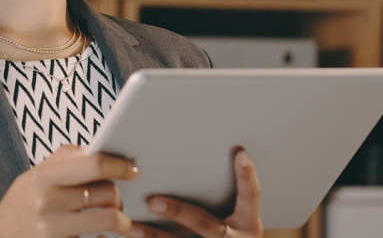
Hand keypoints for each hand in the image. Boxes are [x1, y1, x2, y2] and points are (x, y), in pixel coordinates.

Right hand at [0, 145, 142, 237]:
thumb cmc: (21, 202)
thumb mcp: (34, 174)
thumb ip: (64, 158)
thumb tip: (95, 148)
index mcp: (43, 178)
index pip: (93, 164)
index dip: (119, 165)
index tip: (133, 169)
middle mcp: (48, 204)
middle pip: (106, 193)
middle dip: (119, 195)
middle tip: (118, 198)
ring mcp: (53, 230)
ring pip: (109, 219)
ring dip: (121, 219)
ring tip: (119, 219)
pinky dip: (106, 237)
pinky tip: (102, 234)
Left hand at [131, 149, 263, 237]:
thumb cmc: (236, 232)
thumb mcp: (243, 218)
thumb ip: (231, 192)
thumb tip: (222, 153)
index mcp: (248, 223)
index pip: (250, 195)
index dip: (247, 175)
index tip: (240, 153)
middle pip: (206, 225)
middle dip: (179, 213)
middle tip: (153, 201)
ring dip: (156, 236)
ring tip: (132, 227)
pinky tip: (132, 237)